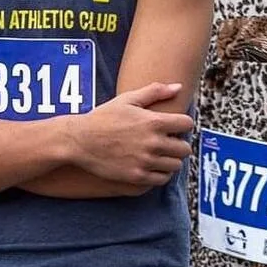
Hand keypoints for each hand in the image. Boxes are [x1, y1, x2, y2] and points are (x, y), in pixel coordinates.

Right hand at [63, 82, 193, 185]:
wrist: (79, 141)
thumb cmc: (102, 118)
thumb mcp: (127, 100)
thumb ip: (155, 91)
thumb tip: (179, 87)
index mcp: (153, 122)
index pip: (187, 124)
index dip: (182, 124)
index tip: (173, 126)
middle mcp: (153, 143)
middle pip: (185, 148)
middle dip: (178, 144)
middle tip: (167, 142)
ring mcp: (145, 161)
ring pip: (176, 165)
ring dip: (170, 159)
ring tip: (159, 154)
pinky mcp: (137, 177)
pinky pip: (162, 179)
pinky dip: (160, 173)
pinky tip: (151, 166)